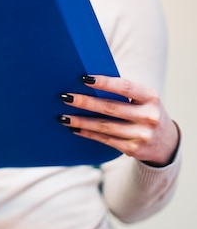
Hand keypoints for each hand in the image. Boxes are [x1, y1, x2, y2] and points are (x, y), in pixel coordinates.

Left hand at [60, 75, 179, 166]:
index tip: (83, 78)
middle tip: (65, 97)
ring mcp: (142, 134)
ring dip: (81, 121)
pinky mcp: (133, 149)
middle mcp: (148, 116)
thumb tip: (87, 82)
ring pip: (104, 126)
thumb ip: (122, 91)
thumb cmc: (145, 112)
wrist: (166, 143)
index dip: (104, 82)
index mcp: (150, 97)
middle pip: (110, 108)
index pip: (125, 87)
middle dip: (85, 102)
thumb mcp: (143, 99)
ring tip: (63, 116)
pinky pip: (105, 139)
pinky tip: (74, 128)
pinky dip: (87, 133)